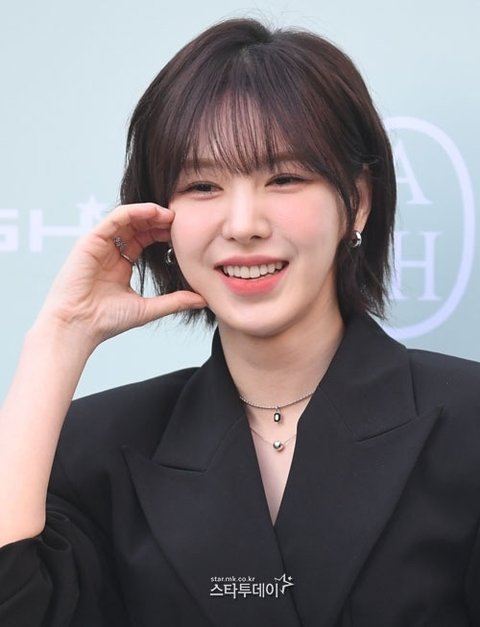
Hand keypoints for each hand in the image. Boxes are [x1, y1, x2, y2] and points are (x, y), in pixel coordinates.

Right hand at [36, 203, 206, 347]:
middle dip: (160, 221)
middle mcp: (110, 251)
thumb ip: (174, 301)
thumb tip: (202, 300)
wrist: (79, 327)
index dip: (164, 234)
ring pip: (127, 219)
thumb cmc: (107, 321)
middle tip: (182, 219)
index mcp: (121, 264)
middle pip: (138, 226)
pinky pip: (114, 218)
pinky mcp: (90, 241)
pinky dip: (133, 211)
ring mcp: (99, 245)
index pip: (145, 240)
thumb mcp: (148, 309)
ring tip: (171, 214)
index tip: (185, 233)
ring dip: (149, 213)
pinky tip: (152, 211)